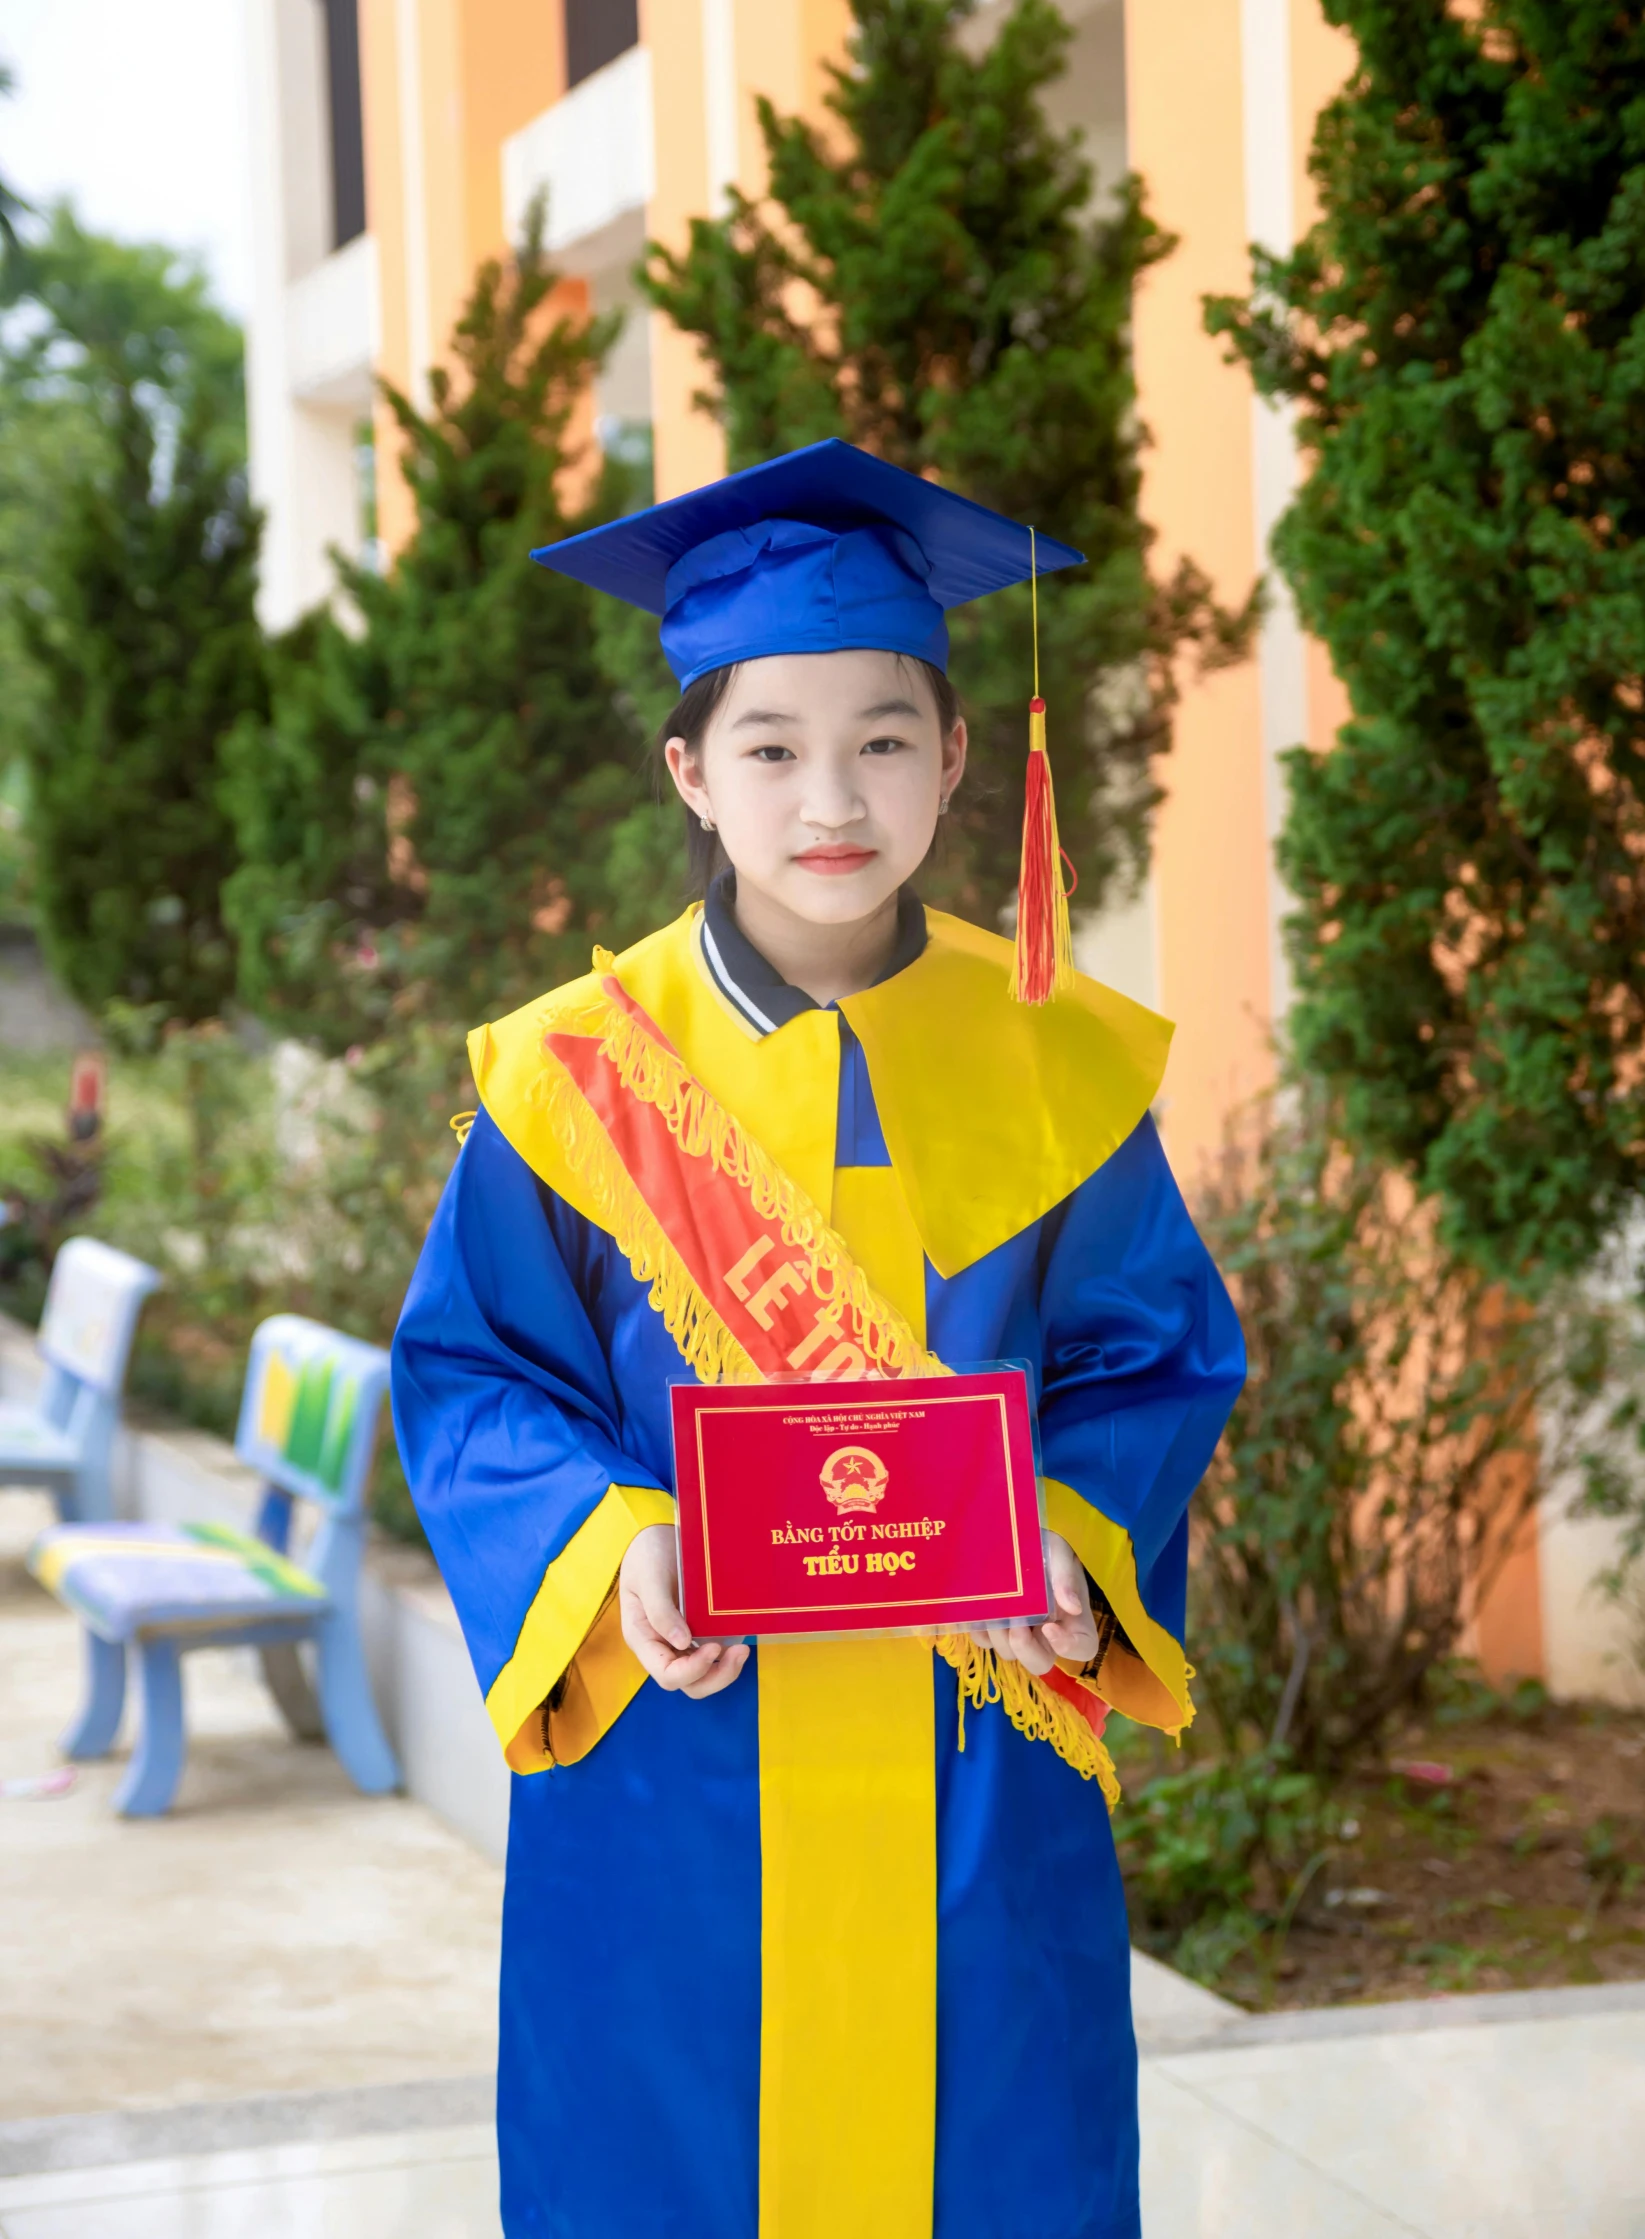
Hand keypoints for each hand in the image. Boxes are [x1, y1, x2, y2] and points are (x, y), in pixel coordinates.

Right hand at [619, 1525, 748, 1699]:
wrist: (656, 1536)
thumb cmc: (646, 1554)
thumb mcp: (649, 1577)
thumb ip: (660, 1610)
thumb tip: (682, 1642)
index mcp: (644, 1638)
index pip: (666, 1674)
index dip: (692, 1670)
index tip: (714, 1647)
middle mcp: (663, 1646)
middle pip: (690, 1683)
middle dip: (716, 1676)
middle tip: (739, 1652)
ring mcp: (682, 1641)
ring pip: (704, 1675)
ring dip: (726, 1670)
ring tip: (743, 1650)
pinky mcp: (700, 1630)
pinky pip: (715, 1655)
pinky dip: (729, 1654)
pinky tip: (742, 1638)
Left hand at [965, 1529, 1099, 1675]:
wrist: (1014, 1536)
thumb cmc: (1044, 1546)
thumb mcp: (1058, 1552)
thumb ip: (1065, 1576)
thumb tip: (1072, 1606)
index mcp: (1072, 1618)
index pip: (1082, 1648)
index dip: (1068, 1647)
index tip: (1049, 1627)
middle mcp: (1047, 1633)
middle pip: (1041, 1662)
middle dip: (1025, 1649)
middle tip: (1015, 1624)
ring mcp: (1020, 1633)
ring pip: (1009, 1654)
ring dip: (999, 1637)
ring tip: (994, 1609)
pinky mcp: (995, 1627)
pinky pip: (984, 1642)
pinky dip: (979, 1631)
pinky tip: (975, 1611)